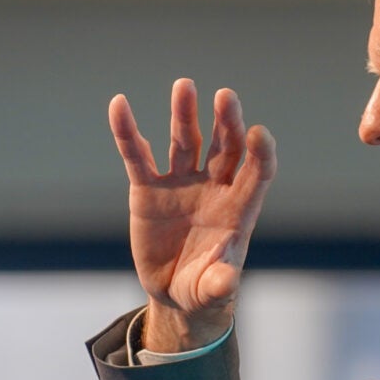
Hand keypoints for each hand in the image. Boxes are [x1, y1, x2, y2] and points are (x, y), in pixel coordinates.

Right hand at [108, 79, 276, 351]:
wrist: (174, 293)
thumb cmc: (204, 290)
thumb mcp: (212, 291)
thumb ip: (220, 284)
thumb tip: (227, 282)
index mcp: (239, 209)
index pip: (257, 173)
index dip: (260, 154)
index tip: (259, 133)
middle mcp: (214, 188)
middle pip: (225, 147)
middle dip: (226, 122)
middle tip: (225, 96)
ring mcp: (181, 183)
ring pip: (186, 141)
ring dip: (184, 114)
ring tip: (184, 86)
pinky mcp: (148, 189)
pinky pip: (138, 156)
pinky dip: (128, 132)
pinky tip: (119, 104)